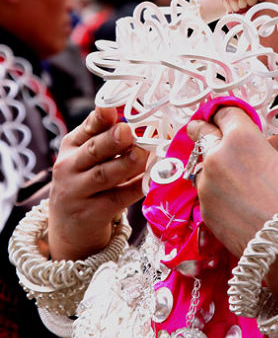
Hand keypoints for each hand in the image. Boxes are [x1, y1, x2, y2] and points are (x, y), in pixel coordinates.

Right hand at [48, 107, 147, 260]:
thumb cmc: (86, 181)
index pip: (87, 127)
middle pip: (93, 150)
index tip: (113, 109)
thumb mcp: (87, 156)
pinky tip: (150, 180)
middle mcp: (69, 167)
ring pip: (103, 175)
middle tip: (127, 131)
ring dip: (125, 164)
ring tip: (142, 154)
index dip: (101, 117)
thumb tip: (139, 118)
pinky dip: (135, 188)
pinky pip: (117, 199)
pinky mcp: (90, 214)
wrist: (68, 228)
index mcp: (71, 146)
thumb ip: (106, 136)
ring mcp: (77, 192)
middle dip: (111, 140)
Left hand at [187, 105, 277, 256]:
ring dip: (212, 167)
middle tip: (204, 131)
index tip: (225, 119)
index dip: (226, 116)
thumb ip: (271, 149)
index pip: (224, 113)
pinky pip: (206, 192)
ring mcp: (206, 182)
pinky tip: (236, 203)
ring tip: (235, 181)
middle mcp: (217, 155)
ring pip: (202, 165)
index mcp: (240, 137)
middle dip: (203, 130)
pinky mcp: (203, 208)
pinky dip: (216, 193)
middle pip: (200, 132)